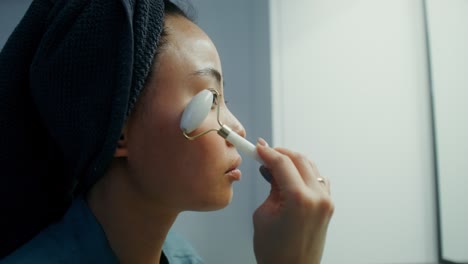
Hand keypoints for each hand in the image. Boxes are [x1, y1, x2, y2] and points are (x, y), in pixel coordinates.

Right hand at [253, 138, 333, 263]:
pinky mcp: (328, 206)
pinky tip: (292, 177)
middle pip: (299, 160)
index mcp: (299, 199)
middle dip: (280, 153)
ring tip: (276, 165)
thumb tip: (272, 169)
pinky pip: (318, 179)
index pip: (282, 163)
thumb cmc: (275, 251)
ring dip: (293, 162)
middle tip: (264, 153)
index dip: (267, 152)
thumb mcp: (264, 214)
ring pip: (310, 167)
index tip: (257, 148)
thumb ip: (271, 187)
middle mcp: (317, 197)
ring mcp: (326, 201)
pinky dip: (305, 173)